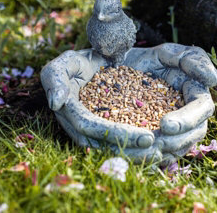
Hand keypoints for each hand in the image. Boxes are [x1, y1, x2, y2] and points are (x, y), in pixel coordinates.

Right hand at [41, 49, 161, 163]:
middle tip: (158, 150)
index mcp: (69, 112)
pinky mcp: (104, 130)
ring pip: (111, 149)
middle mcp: (78, 127)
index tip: (147, 137)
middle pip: (103, 144)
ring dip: (135, 154)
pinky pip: (118, 144)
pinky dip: (136, 149)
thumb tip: (56, 103)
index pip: (91, 128)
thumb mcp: (65, 63)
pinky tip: (157, 150)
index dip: (116, 134)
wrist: (93, 61)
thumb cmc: (78, 62)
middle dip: (130, 149)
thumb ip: (55, 78)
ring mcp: (91, 131)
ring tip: (161, 154)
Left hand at [124, 43, 216, 164]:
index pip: (202, 109)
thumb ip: (190, 58)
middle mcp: (190, 114)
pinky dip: (153, 158)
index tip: (165, 125)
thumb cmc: (145, 61)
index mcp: (195, 93)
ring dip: (165, 152)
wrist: (120, 71)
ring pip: (179, 147)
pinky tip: (137, 157)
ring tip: (144, 152)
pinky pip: (162, 154)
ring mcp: (176, 129)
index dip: (187, 119)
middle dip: (176, 140)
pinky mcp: (160, 140)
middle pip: (194, 134)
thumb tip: (214, 80)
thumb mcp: (166, 53)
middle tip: (154, 143)